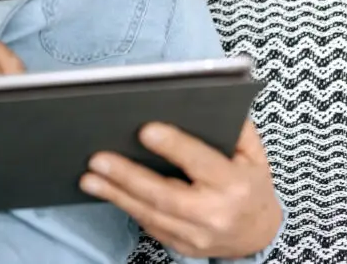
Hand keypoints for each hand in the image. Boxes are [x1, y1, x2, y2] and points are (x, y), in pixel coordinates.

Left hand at [80, 121, 281, 259]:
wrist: (258, 232)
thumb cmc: (250, 183)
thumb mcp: (254, 153)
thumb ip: (236, 128)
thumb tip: (206, 100)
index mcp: (235, 184)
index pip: (200, 162)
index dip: (173, 147)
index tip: (144, 130)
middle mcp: (216, 214)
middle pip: (165, 196)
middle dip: (128, 177)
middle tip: (98, 159)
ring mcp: (198, 236)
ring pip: (151, 214)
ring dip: (116, 195)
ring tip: (89, 177)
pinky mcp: (183, 247)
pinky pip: (149, 226)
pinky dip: (125, 207)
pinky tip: (105, 191)